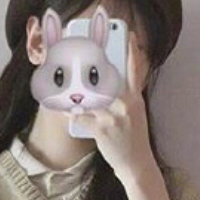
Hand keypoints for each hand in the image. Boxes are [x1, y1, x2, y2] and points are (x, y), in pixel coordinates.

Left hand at [68, 32, 155, 183]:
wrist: (136, 164)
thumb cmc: (133, 140)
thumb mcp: (137, 115)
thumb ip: (128, 97)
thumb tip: (117, 82)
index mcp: (136, 99)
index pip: (136, 70)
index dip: (132, 51)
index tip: (128, 34)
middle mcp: (126, 104)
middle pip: (106, 77)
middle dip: (91, 67)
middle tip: (79, 53)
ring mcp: (113, 116)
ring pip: (89, 96)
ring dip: (74, 91)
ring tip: (63, 85)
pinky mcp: (102, 129)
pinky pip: (80, 115)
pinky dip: (71, 113)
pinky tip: (67, 112)